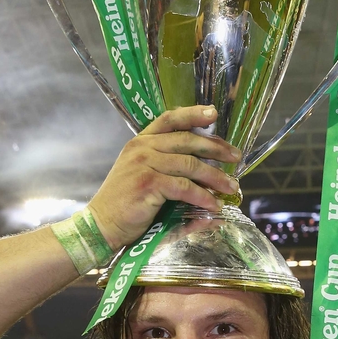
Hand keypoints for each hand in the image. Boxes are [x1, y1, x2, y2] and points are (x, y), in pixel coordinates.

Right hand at [88, 105, 240, 251]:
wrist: (101, 225)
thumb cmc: (125, 204)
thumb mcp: (145, 178)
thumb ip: (171, 171)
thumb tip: (208, 177)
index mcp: (140, 141)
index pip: (170, 119)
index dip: (193, 114)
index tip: (213, 113)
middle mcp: (142, 147)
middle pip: (187, 140)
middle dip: (216, 148)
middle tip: (235, 157)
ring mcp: (144, 163)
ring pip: (190, 165)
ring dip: (215, 177)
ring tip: (231, 187)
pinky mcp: (149, 183)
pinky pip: (184, 187)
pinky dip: (202, 196)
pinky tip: (213, 205)